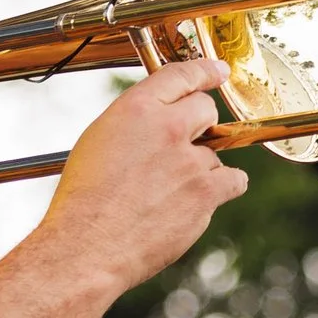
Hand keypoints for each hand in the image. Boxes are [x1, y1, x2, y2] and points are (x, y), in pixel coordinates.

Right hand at [33, 59, 247, 293]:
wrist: (87, 246)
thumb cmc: (84, 201)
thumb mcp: (99, 142)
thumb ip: (136, 123)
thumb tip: (162, 120)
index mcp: (136, 109)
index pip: (181, 75)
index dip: (205, 71)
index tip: (218, 71)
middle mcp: (167, 128)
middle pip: (206, 110)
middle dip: (199, 126)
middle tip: (182, 148)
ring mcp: (191, 162)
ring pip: (216, 153)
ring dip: (201, 168)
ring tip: (168, 192)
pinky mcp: (206, 194)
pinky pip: (233, 181)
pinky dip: (221, 189)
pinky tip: (198, 200)